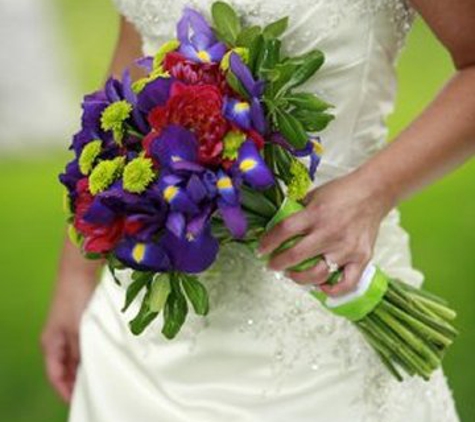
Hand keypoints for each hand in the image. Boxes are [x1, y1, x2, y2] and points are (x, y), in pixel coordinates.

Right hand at [40, 276, 96, 401]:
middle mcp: (57, 341)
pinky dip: (90, 353)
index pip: (55, 375)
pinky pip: (83, 345)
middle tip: (94, 391)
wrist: (79, 272)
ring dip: (85, 366)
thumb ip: (83, 350)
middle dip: (76, 380)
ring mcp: (67, 331)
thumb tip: (88, 368)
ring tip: (100, 378)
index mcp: (51, 344)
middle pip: (65, 368)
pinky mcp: (78, 323)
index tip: (78, 400)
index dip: (65, 390)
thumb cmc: (76, 299)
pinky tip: (103, 357)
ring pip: (75, 357)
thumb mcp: (80, 329)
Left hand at [258, 169, 393, 295]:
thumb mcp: (313, 195)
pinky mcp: (361, 258)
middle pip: (295, 256)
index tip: (260, 250)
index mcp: (315, 214)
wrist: (374, 192)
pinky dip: (332, 290)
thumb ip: (297, 211)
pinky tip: (321, 286)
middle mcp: (329, 233)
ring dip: (299, 278)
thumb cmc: (341, 192)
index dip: (268, 243)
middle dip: (278, 264)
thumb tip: (277, 226)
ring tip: (293, 275)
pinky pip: (346, 284)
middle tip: (272, 265)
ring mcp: (346, 248)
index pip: (284, 230)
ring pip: (317, 274)